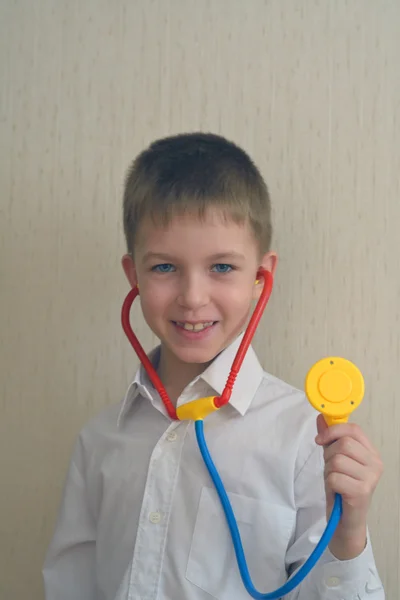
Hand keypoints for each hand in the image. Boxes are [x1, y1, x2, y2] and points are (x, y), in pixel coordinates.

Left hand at [315, 414, 382, 559]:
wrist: (345, 520)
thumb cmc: (342, 488)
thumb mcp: (334, 459)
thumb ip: (329, 439)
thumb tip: (321, 418)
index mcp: (371, 453)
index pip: (354, 430)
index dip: (334, 430)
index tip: (320, 439)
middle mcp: (376, 463)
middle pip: (343, 444)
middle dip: (329, 455)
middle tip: (331, 469)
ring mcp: (371, 478)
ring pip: (337, 460)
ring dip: (328, 470)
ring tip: (335, 480)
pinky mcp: (362, 491)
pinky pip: (334, 477)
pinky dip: (330, 483)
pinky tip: (336, 491)